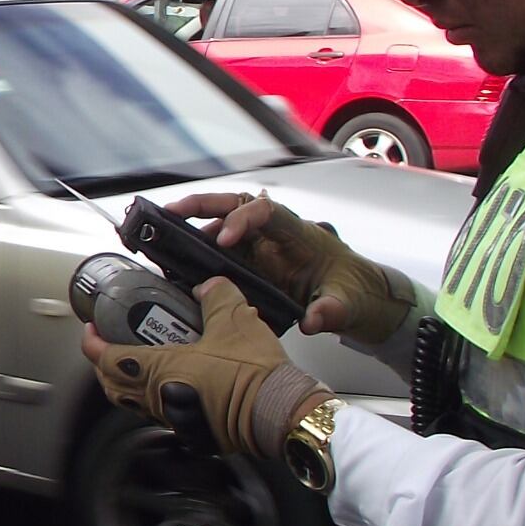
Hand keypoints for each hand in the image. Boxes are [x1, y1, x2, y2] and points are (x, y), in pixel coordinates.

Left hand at [79, 279, 333, 458]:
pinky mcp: (192, 430)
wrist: (281, 411)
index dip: (92, 342)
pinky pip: (160, 412)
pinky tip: (172, 381)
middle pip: (112, 384)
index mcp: (160, 370)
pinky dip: (154, 395)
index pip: (105, 358)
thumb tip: (208, 286)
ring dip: (127, 380)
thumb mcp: (234, 318)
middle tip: (108, 343)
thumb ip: (216, 295)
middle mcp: (160, 398)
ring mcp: (175, 418)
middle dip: (103, 363)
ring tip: (138, 360)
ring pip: (134, 401)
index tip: (91, 328)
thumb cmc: (255, 374)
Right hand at [158, 190, 413, 344]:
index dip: (240, 219)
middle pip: (233, 205)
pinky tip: (180, 266)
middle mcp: (274, 233)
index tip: (223, 240)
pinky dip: (198, 254)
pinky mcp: (253, 263)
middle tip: (170, 212)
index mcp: (297, 232)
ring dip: (193, 228)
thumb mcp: (348, 302)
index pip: (265, 211)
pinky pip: (220, 251)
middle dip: (201, 205)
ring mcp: (261, 246)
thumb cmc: (357, 290)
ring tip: (164, 238)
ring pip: (221, 226)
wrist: (360, 298)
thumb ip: (331, 310)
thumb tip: (314, 320)